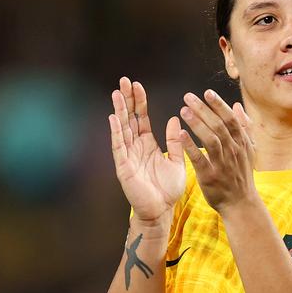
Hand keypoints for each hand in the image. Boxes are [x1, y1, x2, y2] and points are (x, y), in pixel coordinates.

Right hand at [108, 77, 185, 223]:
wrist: (161, 211)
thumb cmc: (167, 189)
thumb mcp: (177, 161)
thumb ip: (174, 142)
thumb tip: (174, 120)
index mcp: (148, 145)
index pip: (141, 118)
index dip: (139, 102)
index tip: (137, 85)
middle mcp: (135, 147)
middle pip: (129, 118)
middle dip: (126, 100)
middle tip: (124, 80)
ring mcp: (128, 156)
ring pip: (122, 128)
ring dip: (119, 110)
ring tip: (116, 92)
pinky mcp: (124, 166)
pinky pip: (119, 146)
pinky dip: (117, 131)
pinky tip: (114, 117)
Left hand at [178, 89, 256, 214]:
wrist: (240, 203)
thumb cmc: (242, 174)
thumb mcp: (249, 150)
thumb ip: (244, 127)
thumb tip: (237, 106)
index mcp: (242, 143)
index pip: (231, 119)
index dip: (219, 105)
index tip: (207, 92)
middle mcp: (233, 151)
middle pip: (219, 125)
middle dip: (204, 109)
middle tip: (188, 97)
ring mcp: (222, 163)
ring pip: (210, 139)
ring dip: (197, 123)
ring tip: (184, 110)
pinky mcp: (210, 176)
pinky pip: (199, 158)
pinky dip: (191, 146)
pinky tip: (181, 134)